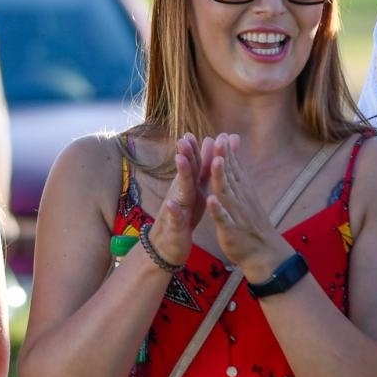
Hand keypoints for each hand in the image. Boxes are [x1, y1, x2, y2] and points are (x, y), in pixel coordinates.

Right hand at [145, 133, 213, 267]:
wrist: (168, 244)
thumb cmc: (184, 214)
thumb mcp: (195, 190)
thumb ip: (201, 168)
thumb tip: (208, 142)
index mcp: (190, 186)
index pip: (194, 164)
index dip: (195, 148)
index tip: (196, 132)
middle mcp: (181, 193)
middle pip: (185, 172)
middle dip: (185, 155)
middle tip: (184, 138)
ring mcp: (176, 208)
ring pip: (180, 190)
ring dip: (180, 175)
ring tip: (180, 160)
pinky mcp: (175, 226)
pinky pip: (175, 218)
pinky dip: (174, 211)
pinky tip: (173, 205)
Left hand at [205, 136, 295, 281]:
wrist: (265, 252)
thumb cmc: (251, 222)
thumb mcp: (246, 195)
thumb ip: (238, 173)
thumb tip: (234, 153)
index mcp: (242, 191)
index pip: (234, 168)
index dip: (228, 152)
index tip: (222, 134)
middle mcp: (240, 199)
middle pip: (230, 176)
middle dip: (225, 158)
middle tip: (220, 140)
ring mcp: (236, 214)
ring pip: (227, 194)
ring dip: (221, 178)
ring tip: (216, 162)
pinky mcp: (231, 230)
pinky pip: (223, 219)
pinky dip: (217, 210)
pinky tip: (211, 200)